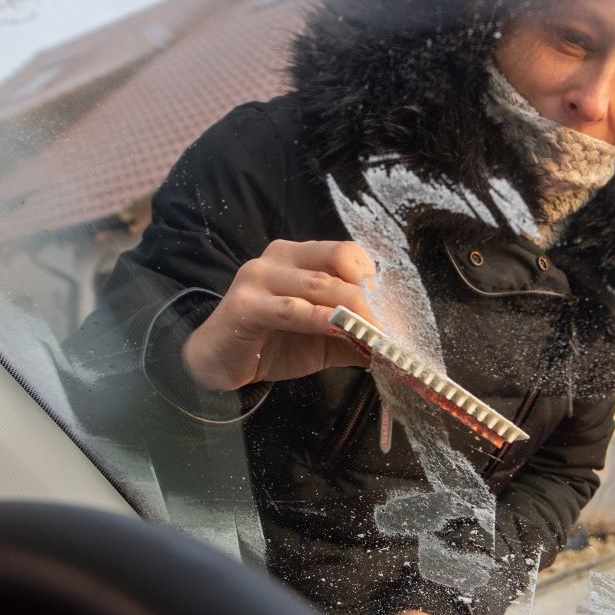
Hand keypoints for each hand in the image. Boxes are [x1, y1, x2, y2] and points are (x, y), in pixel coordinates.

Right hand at [181, 239, 381, 391]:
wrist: (218, 362)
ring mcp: (259, 277)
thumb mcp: (323, 338)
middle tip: (391, 328)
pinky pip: (292, 309)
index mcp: (300, 256)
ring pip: (319, 285)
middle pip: (339, 265)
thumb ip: (355, 334)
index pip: (347, 252)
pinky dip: (320, 319)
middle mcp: (279, 257)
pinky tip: (340, 329)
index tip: (395, 311)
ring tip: (375, 334)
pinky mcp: (245, 304)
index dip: (375, 279)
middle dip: (371, 299)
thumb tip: (394, 343)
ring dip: (353, 312)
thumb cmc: (273, 343)